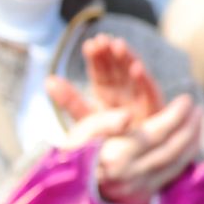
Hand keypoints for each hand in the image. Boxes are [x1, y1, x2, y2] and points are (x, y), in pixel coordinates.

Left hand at [46, 35, 163, 129]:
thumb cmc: (106, 140)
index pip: (100, 71)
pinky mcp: (155, 111)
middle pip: (117, 69)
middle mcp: (124, 93)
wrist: (129, 163)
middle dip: (111, 53)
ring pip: (133, 76)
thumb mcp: (84, 118)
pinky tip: (136, 68)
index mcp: (106, 93)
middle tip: (102, 40)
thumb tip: (48, 79)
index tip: (90, 44)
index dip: (96, 58)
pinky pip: (150, 93)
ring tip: (118, 46)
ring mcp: (140, 100)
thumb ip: (70, 100)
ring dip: (127, 59)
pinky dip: (144, 80)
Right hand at [65, 93, 203, 203]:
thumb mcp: (81, 132)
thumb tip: (128, 115)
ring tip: (198, 125)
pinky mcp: (142, 198)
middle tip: (199, 110)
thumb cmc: (70, 153)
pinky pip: (170, 176)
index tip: (187, 99)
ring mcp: (139, 189)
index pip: (157, 132)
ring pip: (176, 163)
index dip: (175, 114)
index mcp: (117, 156)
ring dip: (191, 142)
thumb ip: (105, 122)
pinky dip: (183, 159)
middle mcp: (132, 175)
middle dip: (189, 127)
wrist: (65, 189)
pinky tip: (187, 147)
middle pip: (172, 148)